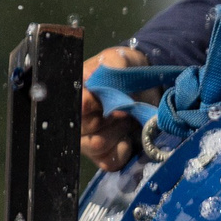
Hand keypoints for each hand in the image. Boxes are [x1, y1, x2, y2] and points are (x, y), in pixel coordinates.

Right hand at [82, 44, 149, 170]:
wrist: (145, 86)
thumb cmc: (125, 71)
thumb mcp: (120, 59)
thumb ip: (113, 65)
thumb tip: (106, 78)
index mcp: (74, 94)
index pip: (78, 105)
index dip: (97, 104)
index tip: (114, 98)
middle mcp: (75, 119)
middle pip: (86, 128)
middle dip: (113, 117)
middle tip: (127, 108)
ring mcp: (86, 140)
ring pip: (98, 145)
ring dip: (119, 131)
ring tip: (129, 118)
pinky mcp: (102, 156)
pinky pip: (110, 160)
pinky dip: (124, 149)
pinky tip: (129, 136)